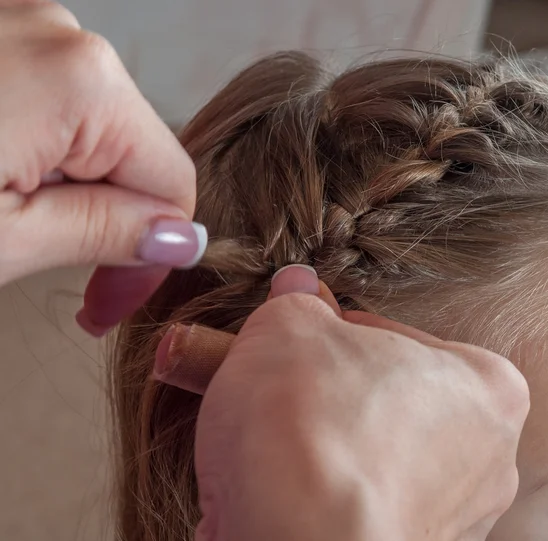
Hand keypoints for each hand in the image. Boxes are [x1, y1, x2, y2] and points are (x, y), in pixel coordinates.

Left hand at [0, 1, 204, 334]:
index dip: (153, 251)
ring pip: (92, 132)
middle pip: (134, 155)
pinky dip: (38, 151)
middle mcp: (61, 31)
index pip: (173, 183)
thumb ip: (104, 230)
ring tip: (13, 226)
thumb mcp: (2, 239)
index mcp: (81, 78)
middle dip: (109, 220)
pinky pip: (52, 102)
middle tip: (70, 282)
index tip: (110, 301)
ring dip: (71, 189)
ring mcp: (21, 21)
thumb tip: (178, 239)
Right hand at [155, 266, 529, 540]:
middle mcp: (483, 460)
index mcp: (483, 386)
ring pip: (371, 454)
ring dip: (325, 440)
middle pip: (386, 398)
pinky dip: (322, 490)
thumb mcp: (290, 327)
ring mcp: (448, 520)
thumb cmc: (309, 424)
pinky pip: (355, 503)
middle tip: (283, 381)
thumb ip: (298, 302)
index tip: (298, 341)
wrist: (291, 539)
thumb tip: (295, 287)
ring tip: (275, 435)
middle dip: (332, 387)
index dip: (332, 334)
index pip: (393, 338)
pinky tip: (285, 481)